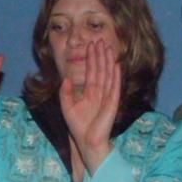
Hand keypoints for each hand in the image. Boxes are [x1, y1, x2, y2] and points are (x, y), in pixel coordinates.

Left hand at [59, 40, 119, 173]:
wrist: (86, 142)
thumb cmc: (78, 127)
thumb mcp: (67, 107)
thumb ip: (65, 93)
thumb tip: (66, 78)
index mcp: (89, 93)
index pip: (91, 72)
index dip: (90, 59)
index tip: (90, 45)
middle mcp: (99, 93)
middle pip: (100, 70)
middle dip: (99, 55)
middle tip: (99, 40)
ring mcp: (107, 97)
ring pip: (108, 75)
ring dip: (108, 61)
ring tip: (107, 47)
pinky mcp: (112, 103)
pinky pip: (114, 87)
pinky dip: (116, 76)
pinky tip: (116, 65)